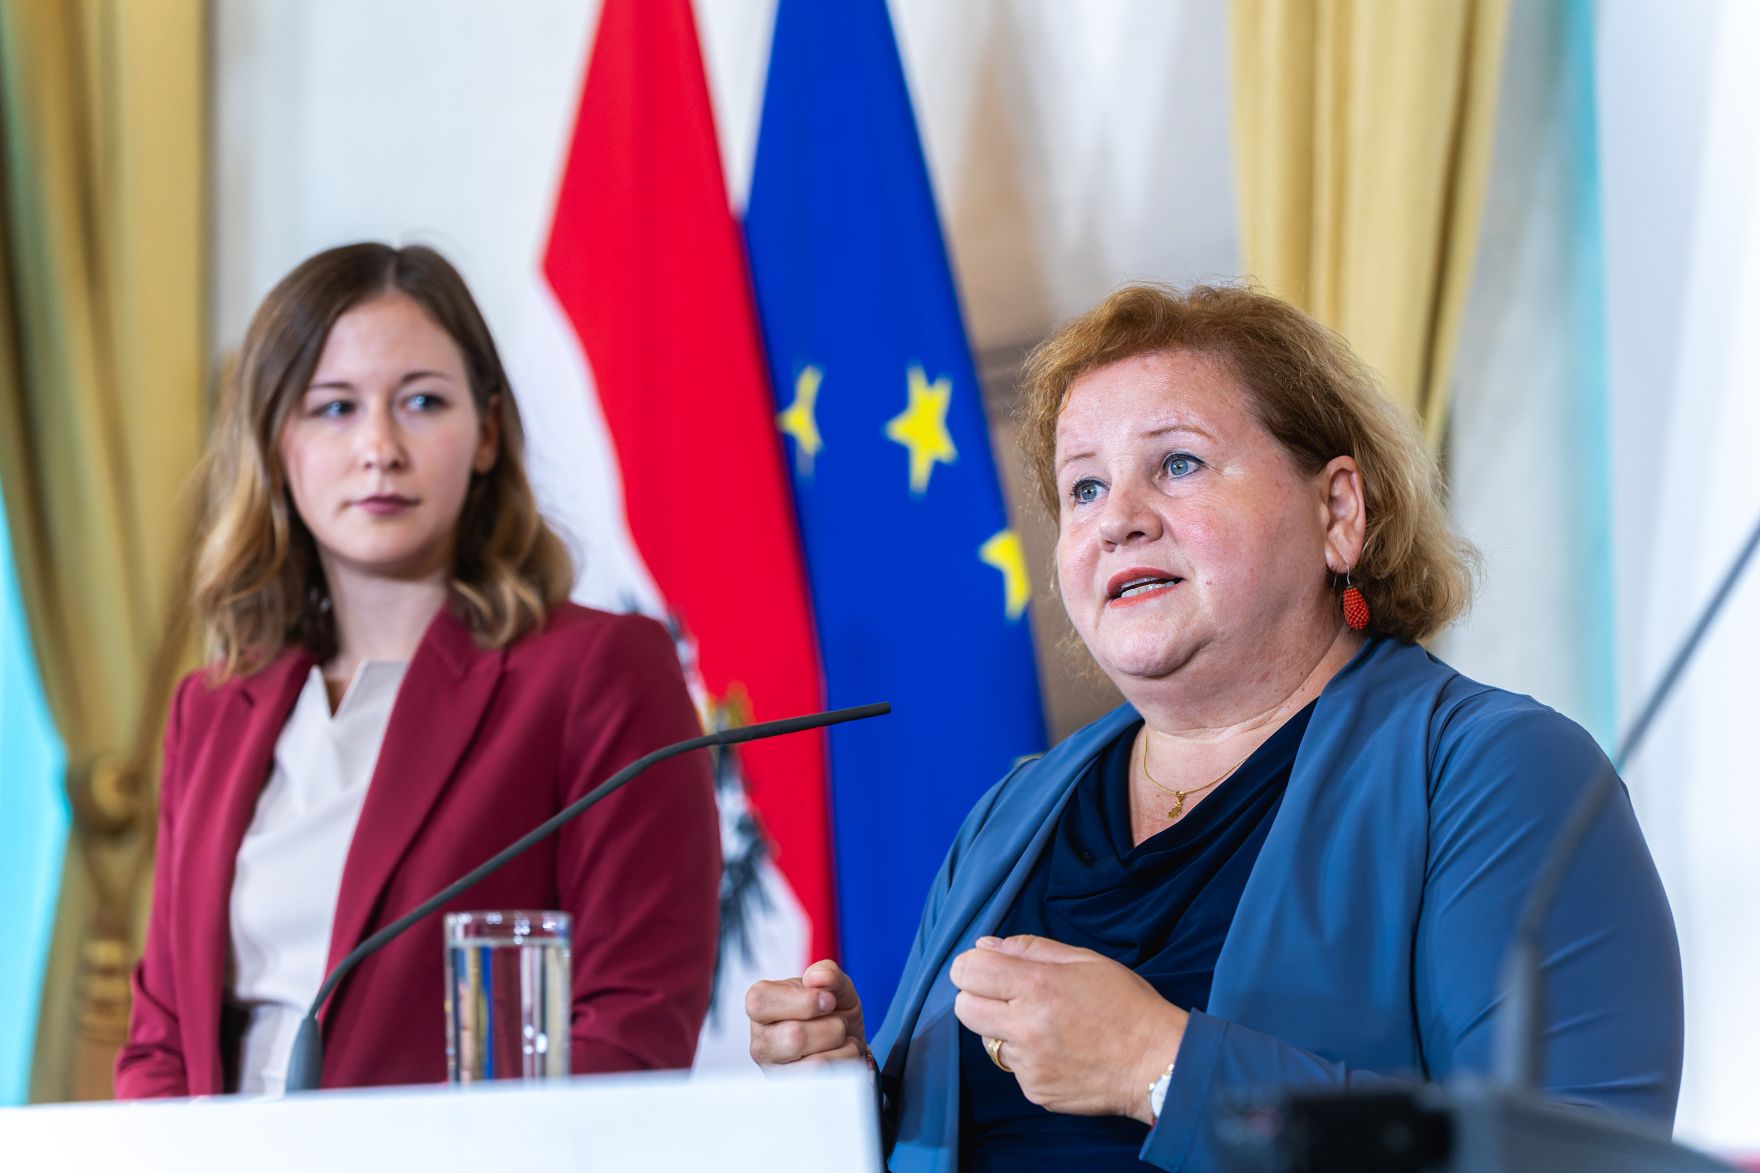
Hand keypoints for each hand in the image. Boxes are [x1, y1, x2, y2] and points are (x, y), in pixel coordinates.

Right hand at [746, 959, 867, 1068]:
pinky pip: (828, 1080)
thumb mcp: (835, 985)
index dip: (803, 1001)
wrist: (848, 1041)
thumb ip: (828, 973)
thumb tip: (817, 977)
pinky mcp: (794, 1090)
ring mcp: (775, 1070)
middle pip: (794, 1037)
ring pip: (814, 1063)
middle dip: (831, 1026)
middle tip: (835, 1021)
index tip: (827, 1001)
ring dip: (840, 1045)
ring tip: (837, 1038)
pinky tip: (839, 1054)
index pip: (760, 1001)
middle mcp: (760, 1040)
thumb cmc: (832, 1010)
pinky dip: (845, 1061)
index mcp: (761, 1005)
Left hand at [950, 934, 1184, 1122]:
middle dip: (978, 997)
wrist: (1158, 1063)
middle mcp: (1026, 1027)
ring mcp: (1029, 1064)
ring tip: (1046, 1025)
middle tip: (1009, 996)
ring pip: (989, 1040)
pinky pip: (1014, 1069)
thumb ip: (1031, 949)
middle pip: (965, 1008)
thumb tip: (986, 946)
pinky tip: (1060, 1051)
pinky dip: (1028, 1058)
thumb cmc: (1127, 1005)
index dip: (973, 966)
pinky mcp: (1036, 1091)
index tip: (988, 968)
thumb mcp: (1085, 961)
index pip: (968, 971)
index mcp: (1037, 987)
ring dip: (1005, 1030)